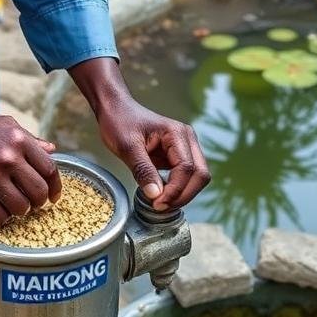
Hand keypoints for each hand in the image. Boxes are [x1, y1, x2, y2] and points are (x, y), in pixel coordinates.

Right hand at [0, 90, 60, 223]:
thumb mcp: (4, 125)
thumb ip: (30, 139)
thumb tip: (52, 150)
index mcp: (19, 140)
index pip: (49, 169)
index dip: (56, 186)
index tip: (54, 196)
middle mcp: (7, 158)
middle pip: (39, 192)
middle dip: (40, 202)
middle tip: (34, 203)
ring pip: (21, 207)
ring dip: (21, 211)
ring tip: (15, 206)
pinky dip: (2, 217)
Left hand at [69, 58, 210, 209]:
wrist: (116, 110)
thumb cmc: (120, 122)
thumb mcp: (127, 147)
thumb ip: (143, 170)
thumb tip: (156, 196)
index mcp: (177, 134)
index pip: (187, 168)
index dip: (175, 190)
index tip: (157, 203)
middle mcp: (187, 140)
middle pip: (201, 175)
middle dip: (184, 195)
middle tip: (161, 207)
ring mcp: (185, 148)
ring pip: (197, 178)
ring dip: (182, 194)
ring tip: (160, 203)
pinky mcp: (178, 156)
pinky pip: (186, 177)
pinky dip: (177, 189)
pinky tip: (161, 195)